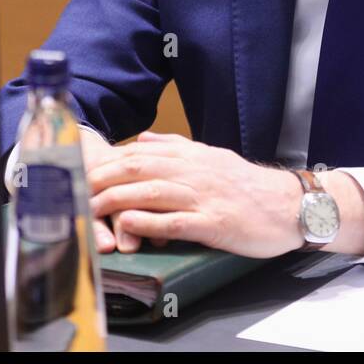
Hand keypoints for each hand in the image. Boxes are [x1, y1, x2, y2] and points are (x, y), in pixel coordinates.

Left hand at [87, 132, 302, 257]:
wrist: (290, 204)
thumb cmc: (248, 185)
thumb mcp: (212, 156)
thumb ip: (176, 146)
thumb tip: (141, 138)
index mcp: (191, 155)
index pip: (139, 152)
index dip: (105, 161)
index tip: (79, 172)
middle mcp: (194, 171)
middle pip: (138, 168)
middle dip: (101, 178)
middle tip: (73, 192)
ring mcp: (204, 197)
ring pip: (151, 193)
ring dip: (115, 200)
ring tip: (89, 208)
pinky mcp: (214, 223)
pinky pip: (175, 222)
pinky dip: (147, 222)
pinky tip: (126, 224)